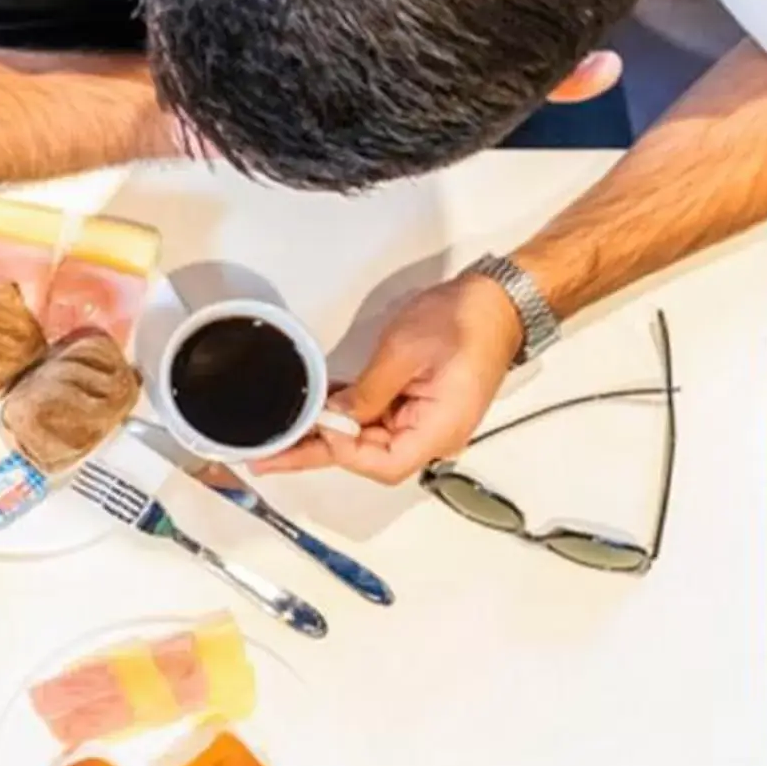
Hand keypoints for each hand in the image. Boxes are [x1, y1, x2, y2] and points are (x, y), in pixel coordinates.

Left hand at [251, 271, 519, 484]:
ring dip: (327, 436)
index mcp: (439, 430)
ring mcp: (424, 423)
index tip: (315, 430)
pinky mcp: (416, 407)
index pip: (384, 463)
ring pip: (367, 440)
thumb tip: (334, 418)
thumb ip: (367, 391)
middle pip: (369, 458)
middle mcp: (433, 435)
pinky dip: (346, 417)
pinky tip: (314, 413)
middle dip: (319, 452)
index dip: (344, 452)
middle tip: (271, 457)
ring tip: (281, 439)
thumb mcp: (404, 352)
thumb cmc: (464, 321)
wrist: (496, 301)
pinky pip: (376, 420)